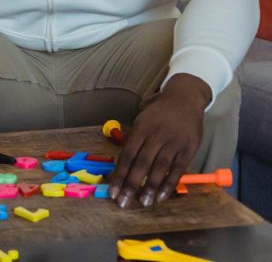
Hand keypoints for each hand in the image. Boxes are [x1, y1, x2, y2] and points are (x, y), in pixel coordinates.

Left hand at [107, 74, 210, 208]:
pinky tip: (162, 195)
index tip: (112, 190)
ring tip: (144, 202)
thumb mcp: (141, 121)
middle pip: (141, 163)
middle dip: (131, 184)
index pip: (127, 155)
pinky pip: (178, 169)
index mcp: (140, 128)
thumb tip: (121, 165)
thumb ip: (133, 141)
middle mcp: (156, 135)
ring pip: (160, 168)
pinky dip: (169, 183)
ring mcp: (173, 142)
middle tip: (124, 202)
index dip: (119, 174)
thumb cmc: (158, 114)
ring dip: (151, 187)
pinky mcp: (188, 148)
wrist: (184, 99)